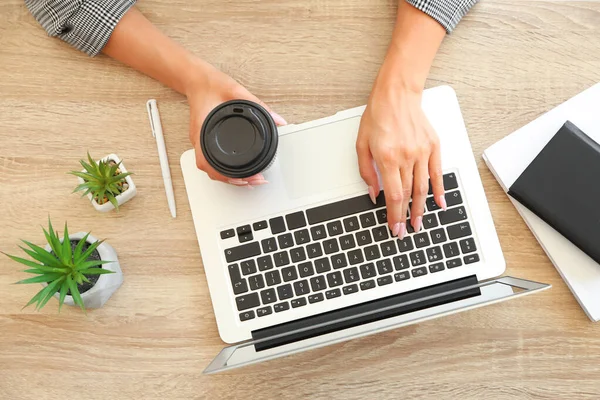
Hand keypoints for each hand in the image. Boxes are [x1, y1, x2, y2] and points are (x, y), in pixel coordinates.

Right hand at [186, 60, 286, 187]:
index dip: (229, 176)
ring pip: (211, 170)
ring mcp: (201, 142)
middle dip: (234, 181)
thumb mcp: (237, 92)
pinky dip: (224, 171)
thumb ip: (259, 105)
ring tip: (249, 181)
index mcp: (203, 132)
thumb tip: (278, 119)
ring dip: (229, 178)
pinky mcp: (204, 140)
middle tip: (256, 181)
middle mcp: (200, 141)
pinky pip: (211, 162)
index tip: (247, 179)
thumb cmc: (211, 85)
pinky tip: (237, 172)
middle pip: (212, 172)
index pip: (211, 164)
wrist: (197, 79)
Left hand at [356, 81, 445, 238]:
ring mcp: (422, 151)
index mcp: (388, 157)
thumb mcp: (361, 144)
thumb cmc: (377, 116)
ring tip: (419, 222)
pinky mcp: (433, 146)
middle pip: (409, 194)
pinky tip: (440, 202)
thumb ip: (366, 171)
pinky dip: (440, 189)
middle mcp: (407, 156)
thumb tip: (373, 193)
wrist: (397, 94)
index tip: (395, 227)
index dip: (394, 214)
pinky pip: (438, 172)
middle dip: (407, 216)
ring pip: (423, 187)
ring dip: (422, 208)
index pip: (394, 195)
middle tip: (406, 231)